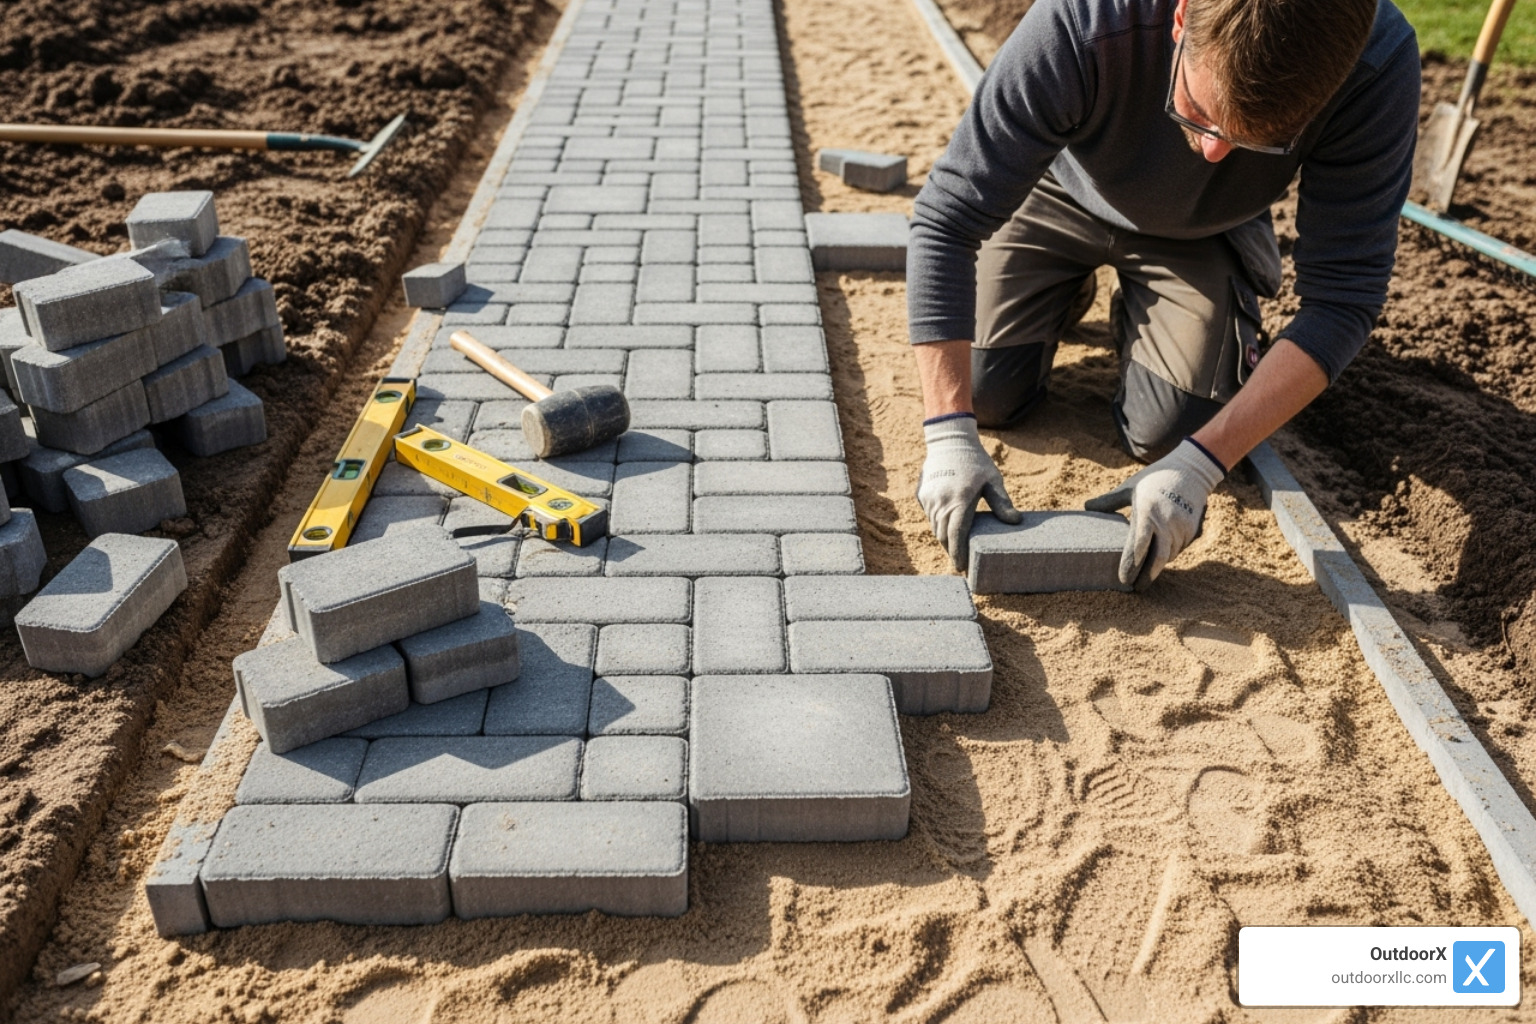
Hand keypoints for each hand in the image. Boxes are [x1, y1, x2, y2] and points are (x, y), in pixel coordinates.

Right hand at [917, 415, 1022, 570]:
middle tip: (960, 562)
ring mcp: (929, 498)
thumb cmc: (975, 461)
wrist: (949, 440)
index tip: (962, 568)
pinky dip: (937, 523)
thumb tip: (1016, 521)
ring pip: (934, 526)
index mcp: (960, 500)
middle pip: (943, 536)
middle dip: (951, 550)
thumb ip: (1002, 502)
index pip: (956, 535)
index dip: (958, 554)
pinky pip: (929, 515)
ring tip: (954, 547)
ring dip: (944, 538)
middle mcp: (941, 501)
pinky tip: (946, 526)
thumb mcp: (993, 480)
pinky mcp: (922, 495)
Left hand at [1084, 439, 1225, 585]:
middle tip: (1135, 588)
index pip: (1137, 546)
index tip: (1123, 579)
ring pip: (1168, 556)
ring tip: (1144, 576)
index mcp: (1146, 511)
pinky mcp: (1192, 529)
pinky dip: (1168, 556)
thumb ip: (1109, 501)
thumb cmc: (1154, 478)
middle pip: (1156, 559)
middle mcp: (1166, 522)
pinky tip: (1158, 560)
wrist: (1191, 470)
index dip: (1130, 566)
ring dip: (1156, 567)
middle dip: (1145, 577)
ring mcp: (1181, 527)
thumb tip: (1086, 508)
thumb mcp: (1130, 487)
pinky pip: (1179, 549)